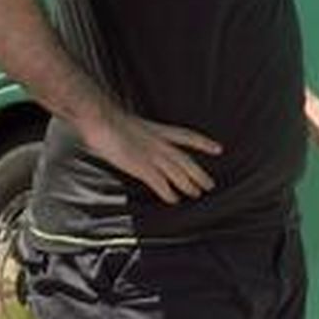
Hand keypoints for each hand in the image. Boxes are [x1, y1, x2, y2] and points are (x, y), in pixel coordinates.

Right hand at [82, 110, 221, 204]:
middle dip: (199, 173)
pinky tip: (173, 200)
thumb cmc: (107, 119)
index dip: (203, 143)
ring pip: (177, 172)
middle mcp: (159, 142)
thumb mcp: (129, 124)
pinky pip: (159, 182)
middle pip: (186, 160)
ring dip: (188, 185)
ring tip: (197, 194)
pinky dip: (167, 192)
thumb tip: (136, 139)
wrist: (100, 119)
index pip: (187, 136)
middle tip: (210, 184)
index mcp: (157, 130)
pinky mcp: (140, 166)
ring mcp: (150, 155)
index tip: (218, 149)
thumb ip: (138, 133)